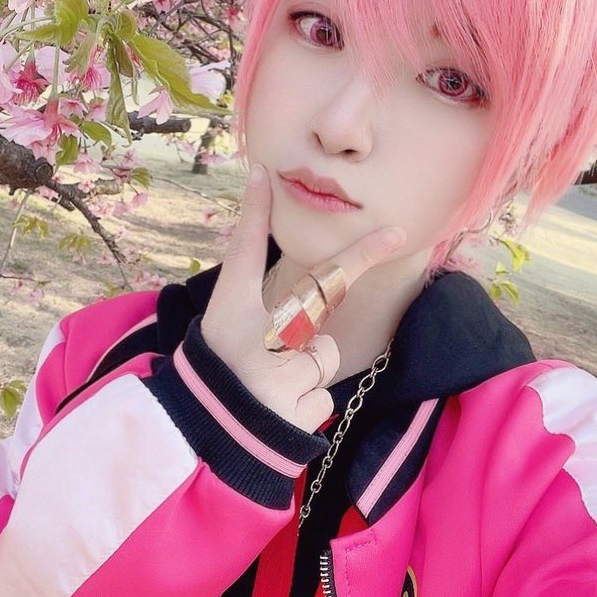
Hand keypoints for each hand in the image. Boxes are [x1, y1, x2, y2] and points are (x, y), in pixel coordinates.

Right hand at [200, 164, 406, 433]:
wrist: (200, 421)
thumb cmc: (216, 349)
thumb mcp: (226, 298)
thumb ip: (250, 242)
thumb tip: (261, 174)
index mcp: (251, 310)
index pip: (314, 276)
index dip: (359, 254)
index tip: (396, 234)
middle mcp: (270, 346)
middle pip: (320, 335)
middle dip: (300, 350)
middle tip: (260, 363)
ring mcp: (286, 385)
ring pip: (323, 365)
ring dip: (302, 377)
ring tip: (264, 385)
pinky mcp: (299, 417)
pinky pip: (321, 399)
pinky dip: (302, 406)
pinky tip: (273, 410)